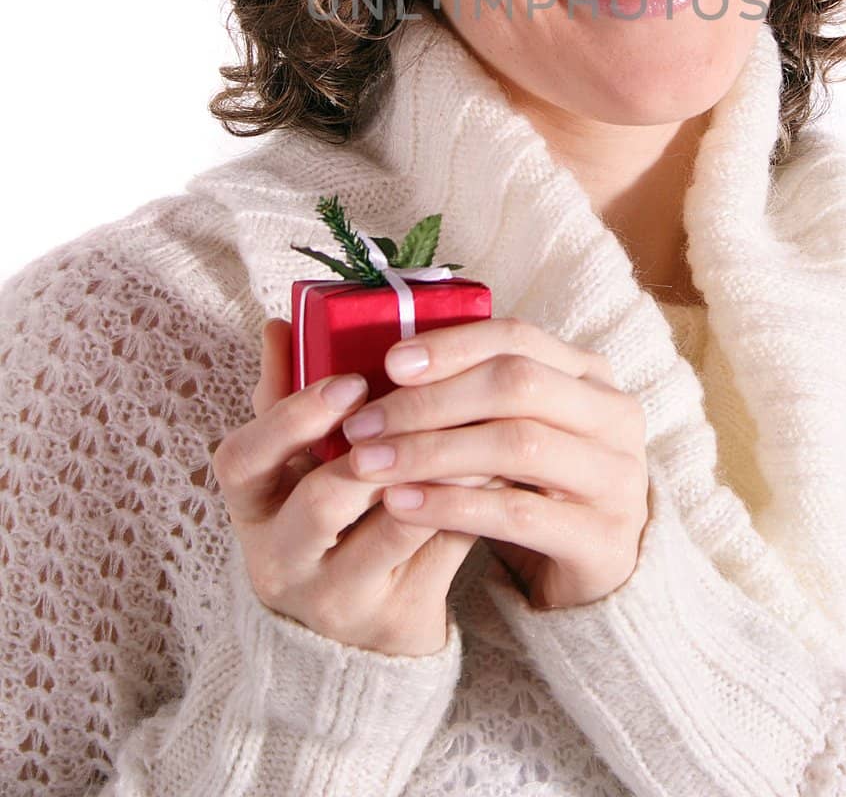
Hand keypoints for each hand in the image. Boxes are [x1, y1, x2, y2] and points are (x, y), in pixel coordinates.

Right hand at [209, 318, 478, 655]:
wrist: (362, 631)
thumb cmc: (329, 524)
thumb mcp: (296, 469)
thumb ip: (287, 398)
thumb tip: (281, 322)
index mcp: (254, 509)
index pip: (242, 460)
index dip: (290, 418)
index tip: (348, 383)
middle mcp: (284, 560)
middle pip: (317, 503)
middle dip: (374, 447)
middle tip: (421, 404)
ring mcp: (339, 598)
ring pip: (393, 528)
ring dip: (438, 466)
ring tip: (475, 419)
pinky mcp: (397, 616)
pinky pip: (441, 551)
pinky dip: (469, 500)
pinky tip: (495, 464)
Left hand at [344, 316, 650, 608]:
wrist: (596, 572)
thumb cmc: (539, 486)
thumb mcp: (519, 427)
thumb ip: (477, 392)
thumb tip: (390, 367)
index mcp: (592, 375)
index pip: (519, 338)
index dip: (453, 346)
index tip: (390, 363)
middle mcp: (615, 416)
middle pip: (516, 385)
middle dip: (430, 401)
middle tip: (363, 424)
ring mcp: (617, 477)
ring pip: (516, 445)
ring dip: (431, 451)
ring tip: (370, 464)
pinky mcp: (604, 538)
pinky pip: (517, 513)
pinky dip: (452, 504)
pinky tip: (401, 504)